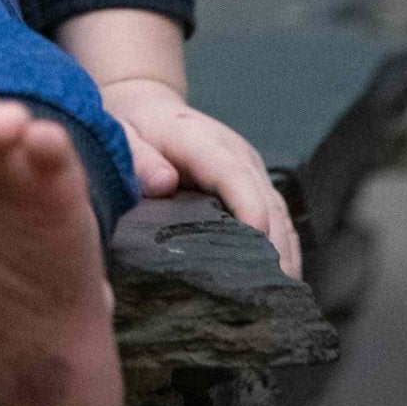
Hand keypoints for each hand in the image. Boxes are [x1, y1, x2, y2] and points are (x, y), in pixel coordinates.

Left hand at [98, 75, 300, 277]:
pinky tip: (283, 281)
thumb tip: (163, 183)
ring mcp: (249, 168)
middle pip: (265, 200)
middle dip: (273, 246)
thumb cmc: (133, 127)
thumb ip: (138, 159)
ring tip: (282, 298)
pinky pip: (278, 217)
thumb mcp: (122, 137)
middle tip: (272, 295)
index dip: (248, 207)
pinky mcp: (254, 183)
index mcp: (200, 140)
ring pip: (279, 212)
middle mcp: (234, 152)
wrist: (149, 107)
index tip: (259, 243)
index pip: (232, 174)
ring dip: (285, 253)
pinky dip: (284, 247)